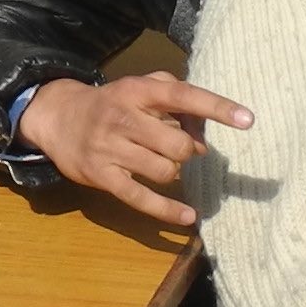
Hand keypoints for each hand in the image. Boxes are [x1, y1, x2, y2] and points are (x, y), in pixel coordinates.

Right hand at [17, 74, 253, 226]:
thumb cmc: (112, 104)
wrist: (57, 118)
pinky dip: (168, 211)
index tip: (248, 120)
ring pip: (165, 171)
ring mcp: (111, 149)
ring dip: (172, 171)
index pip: (182, 96)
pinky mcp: (102, 176)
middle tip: (175, 146)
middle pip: (178, 144)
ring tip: (158, 162)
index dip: (216, 107)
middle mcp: (123, 118)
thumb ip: (176, 102)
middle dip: (187, 150)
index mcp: (137, 91)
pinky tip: (188, 217)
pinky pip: (142, 198)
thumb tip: (204, 138)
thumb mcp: (140, 90)